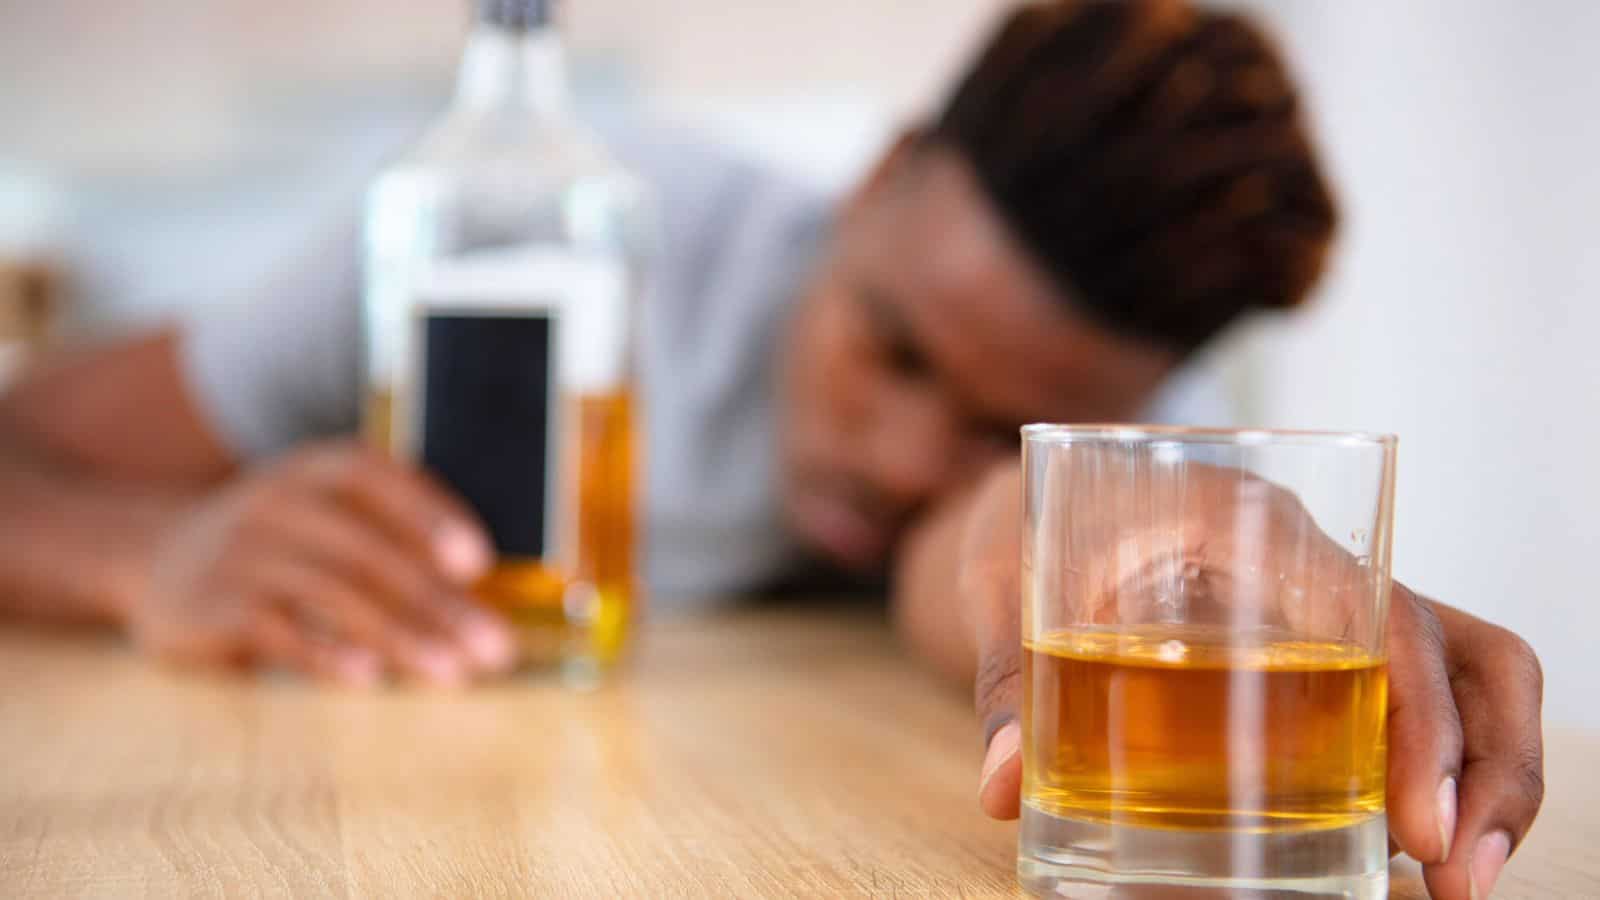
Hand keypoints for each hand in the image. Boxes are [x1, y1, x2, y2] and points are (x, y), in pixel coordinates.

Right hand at [126, 440, 516, 685]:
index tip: (480, 562)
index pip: (378, 479)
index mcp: (318, 469)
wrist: (153, 553)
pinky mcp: (213, 604)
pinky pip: (278, 630)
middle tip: (492, 647)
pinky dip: (327, 654)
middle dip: (439, 602)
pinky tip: (370, 678)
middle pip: (369, 550)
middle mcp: (279, 500)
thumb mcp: (328, 512)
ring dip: (401, 636)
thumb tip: (480, 592)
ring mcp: (242, 551)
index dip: (430, 515)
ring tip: (450, 672)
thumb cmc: (279, 540)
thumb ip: (394, 535)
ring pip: (333, 592)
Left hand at [961, 463, 1543, 899]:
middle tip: (1452, 871)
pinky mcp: (1321, 640)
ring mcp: (1326, 598)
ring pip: (1465, 668)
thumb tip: (1005, 786)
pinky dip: (1434, 765)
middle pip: (1454, 647)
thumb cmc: (1028, 521)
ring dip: (1483, 772)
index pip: (1374, 605)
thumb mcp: (1005, 581)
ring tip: (1454, 876)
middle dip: (1479, 766)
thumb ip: (1010, 674)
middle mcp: (1309, 552)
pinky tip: (1405, 846)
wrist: (1032, 488)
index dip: (1417, 712)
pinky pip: (1416, 691)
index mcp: (1246, 517)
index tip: (1416, 819)